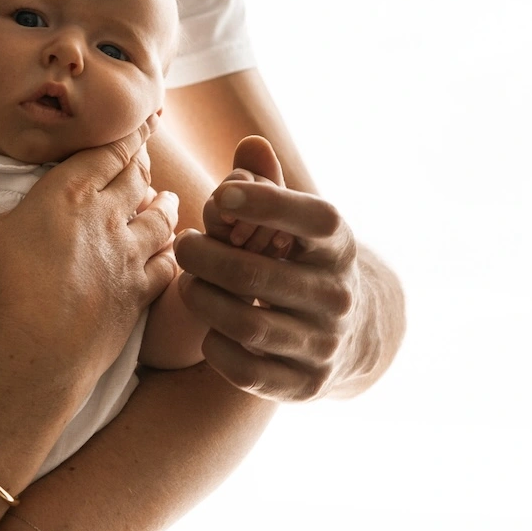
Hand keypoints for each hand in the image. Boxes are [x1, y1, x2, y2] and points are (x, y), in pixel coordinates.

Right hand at [0, 122, 177, 390]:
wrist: (38, 349)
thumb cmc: (1, 287)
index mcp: (70, 193)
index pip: (109, 151)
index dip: (127, 135)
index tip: (139, 124)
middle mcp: (107, 218)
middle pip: (137, 179)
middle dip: (142, 163)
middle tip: (145, 156)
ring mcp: (128, 257)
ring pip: (158, 220)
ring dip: (164, 206)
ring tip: (167, 198)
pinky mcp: (137, 294)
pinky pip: (164, 265)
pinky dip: (170, 254)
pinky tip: (170, 253)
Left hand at [174, 137, 363, 401]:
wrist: (349, 335)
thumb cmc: (301, 262)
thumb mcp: (294, 223)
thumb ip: (267, 184)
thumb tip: (249, 145)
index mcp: (340, 246)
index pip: (313, 219)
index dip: (267, 204)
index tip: (218, 196)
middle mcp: (339, 296)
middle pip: (259, 275)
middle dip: (207, 257)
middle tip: (182, 244)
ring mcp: (325, 344)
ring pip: (247, 325)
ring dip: (204, 301)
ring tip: (187, 284)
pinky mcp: (306, 385)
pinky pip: (247, 370)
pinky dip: (217, 347)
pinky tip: (209, 329)